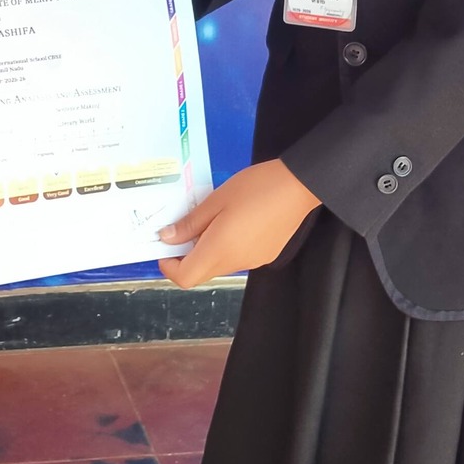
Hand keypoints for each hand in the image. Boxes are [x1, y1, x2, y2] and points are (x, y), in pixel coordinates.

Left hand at [157, 159, 319, 287]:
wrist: (299, 185)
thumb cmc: (255, 187)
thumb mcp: (216, 200)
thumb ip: (190, 223)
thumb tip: (168, 238)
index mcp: (219, 249)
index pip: (186, 277)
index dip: (169, 268)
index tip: (164, 249)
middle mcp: (236, 262)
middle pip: (202, 272)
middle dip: (187, 257)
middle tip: (184, 229)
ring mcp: (253, 261)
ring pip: (220, 265)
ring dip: (208, 249)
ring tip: (213, 219)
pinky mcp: (267, 255)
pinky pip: (238, 258)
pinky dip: (227, 247)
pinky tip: (236, 222)